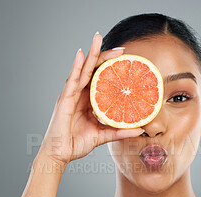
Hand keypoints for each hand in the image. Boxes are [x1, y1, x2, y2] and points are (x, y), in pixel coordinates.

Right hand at [36, 32, 143, 166]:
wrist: (60, 155)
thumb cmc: (76, 144)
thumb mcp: (103, 136)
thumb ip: (120, 131)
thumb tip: (140, 129)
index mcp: (88, 101)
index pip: (101, 79)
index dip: (112, 69)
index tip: (127, 62)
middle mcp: (79, 94)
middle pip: (93, 70)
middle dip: (105, 56)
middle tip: (122, 48)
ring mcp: (71, 95)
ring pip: (82, 70)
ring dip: (91, 54)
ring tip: (98, 38)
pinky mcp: (65, 100)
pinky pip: (72, 80)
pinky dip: (76, 67)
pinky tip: (82, 54)